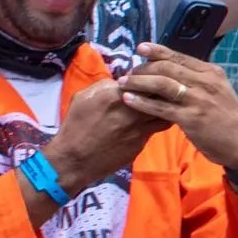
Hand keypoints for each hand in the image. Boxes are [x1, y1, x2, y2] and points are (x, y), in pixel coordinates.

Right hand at [39, 77, 163, 194]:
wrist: (74, 160)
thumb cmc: (75, 126)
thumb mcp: (83, 97)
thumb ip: (105, 85)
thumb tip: (124, 82)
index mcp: (115, 96)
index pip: (145, 79)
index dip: (149, 77)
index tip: (148, 77)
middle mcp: (131, 112)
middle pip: (159, 96)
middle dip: (161, 91)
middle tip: (160, 89)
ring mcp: (138, 129)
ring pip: (164, 113)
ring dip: (163, 107)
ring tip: (160, 104)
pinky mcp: (141, 143)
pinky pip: (155, 129)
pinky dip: (156, 122)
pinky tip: (150, 120)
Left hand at [119, 49, 237, 175]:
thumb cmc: (227, 118)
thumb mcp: (218, 91)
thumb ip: (198, 81)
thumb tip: (172, 73)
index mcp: (211, 73)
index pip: (180, 56)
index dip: (157, 51)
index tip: (140, 48)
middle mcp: (205, 82)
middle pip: (167, 67)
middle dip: (143, 68)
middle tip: (128, 73)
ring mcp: (197, 100)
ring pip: (162, 84)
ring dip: (139, 82)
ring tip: (123, 83)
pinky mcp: (190, 118)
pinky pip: (160, 107)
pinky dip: (142, 102)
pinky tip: (129, 100)